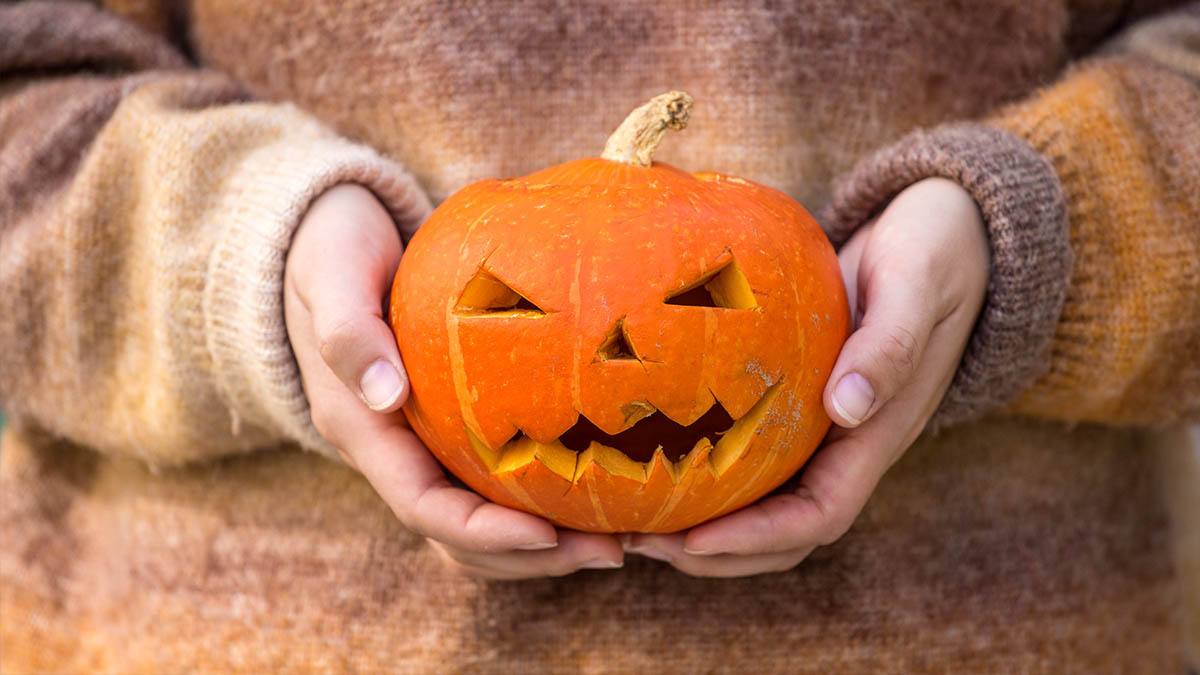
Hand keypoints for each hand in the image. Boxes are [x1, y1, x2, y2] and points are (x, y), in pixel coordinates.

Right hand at [284, 184, 623, 578]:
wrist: (328, 233)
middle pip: (459, 536)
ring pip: (480, 521)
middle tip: (612, 549)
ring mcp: (420, 441)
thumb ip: (350, 331)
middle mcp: (392, 449)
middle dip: (532, 554)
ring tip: (618, 536)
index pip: (423, 508)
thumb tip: (387, 396)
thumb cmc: (333, 245)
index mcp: (361, 427)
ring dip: (544, 542)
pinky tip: (598, 487)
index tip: (548, 534)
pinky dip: (542, 498)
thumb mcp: (333, 272)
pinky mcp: (449, 425)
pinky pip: (495, 482)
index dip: (483, 533)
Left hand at [624, 177, 989, 575]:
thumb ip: (889, 345)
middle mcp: (848, 446)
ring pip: (764, 506)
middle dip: (714, 551)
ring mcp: (823, 432)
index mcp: (878, 434)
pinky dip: (705, 475)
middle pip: (782, 534)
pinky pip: (751, 460)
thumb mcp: (916, 286)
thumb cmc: (931, 253)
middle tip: (636, 539)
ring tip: (631, 519)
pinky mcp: (798, 406)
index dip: (756, 538)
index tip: (691, 539)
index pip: (818, 517)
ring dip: (702, 525)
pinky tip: (649, 459)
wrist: (941, 233)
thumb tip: (847, 407)